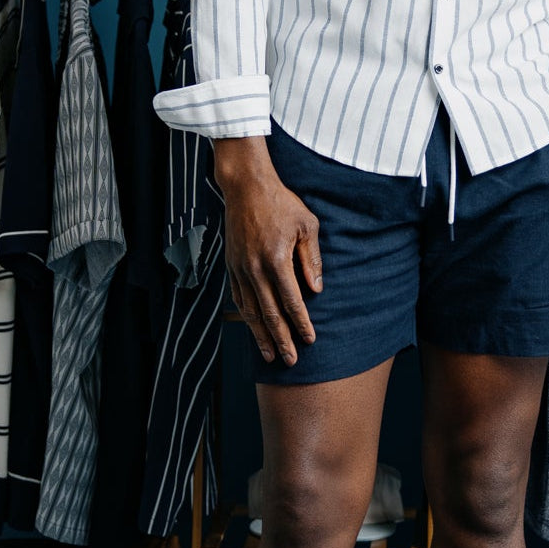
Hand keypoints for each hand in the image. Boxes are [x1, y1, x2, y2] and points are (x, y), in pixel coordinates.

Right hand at [214, 137, 322, 365]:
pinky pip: (238, 297)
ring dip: (261, 335)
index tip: (310, 339)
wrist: (246, 186)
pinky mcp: (231, 265)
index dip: (301, 323)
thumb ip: (312, 259)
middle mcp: (255, 268)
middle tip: (290, 361)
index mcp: (276, 259)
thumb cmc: (281, 202)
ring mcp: (239, 268)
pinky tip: (253, 328)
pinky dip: (246, 316)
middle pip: (269, 313)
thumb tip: (317, 289)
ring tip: (269, 355)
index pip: (291, 300)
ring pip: (250, 310)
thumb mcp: (307, 225)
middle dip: (281, 340)